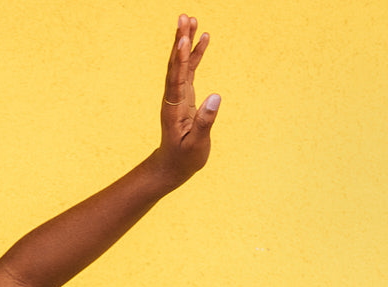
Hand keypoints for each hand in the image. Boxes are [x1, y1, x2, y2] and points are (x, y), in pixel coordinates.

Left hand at [152, 13, 219, 186]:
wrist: (171, 167)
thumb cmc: (184, 159)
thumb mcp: (196, 144)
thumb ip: (205, 121)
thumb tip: (215, 96)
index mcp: (174, 108)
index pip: (177, 79)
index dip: (181, 59)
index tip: (184, 39)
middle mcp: (173, 98)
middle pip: (176, 64)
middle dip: (180, 41)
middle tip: (184, 17)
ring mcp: (178, 95)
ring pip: (181, 64)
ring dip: (186, 42)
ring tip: (191, 20)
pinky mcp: (184, 96)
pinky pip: (190, 70)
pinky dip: (195, 54)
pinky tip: (203, 38)